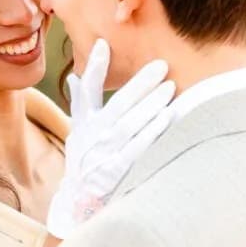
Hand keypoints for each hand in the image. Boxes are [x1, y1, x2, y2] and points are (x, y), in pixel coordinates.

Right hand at [46, 40, 174, 238]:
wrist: (78, 203)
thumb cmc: (84, 162)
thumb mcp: (78, 132)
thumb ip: (80, 104)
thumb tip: (76, 76)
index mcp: (84, 123)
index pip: (88, 91)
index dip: (95, 67)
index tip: (104, 43)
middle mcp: (92, 136)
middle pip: (118, 105)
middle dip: (140, 84)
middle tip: (161, 65)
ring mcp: (104, 154)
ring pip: (129, 124)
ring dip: (150, 105)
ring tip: (169, 88)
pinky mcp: (116, 172)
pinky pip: (137, 148)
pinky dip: (151, 132)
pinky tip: (166, 117)